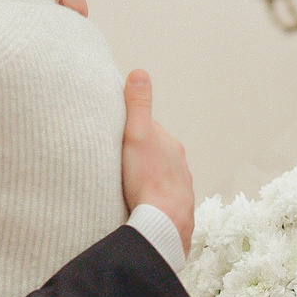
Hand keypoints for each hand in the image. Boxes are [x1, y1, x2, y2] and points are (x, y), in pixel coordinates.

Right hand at [120, 70, 193, 253]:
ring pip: (160, 179)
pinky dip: (152, 201)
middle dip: (140, 158)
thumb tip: (139, 73)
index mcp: (171, 146)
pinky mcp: (176, 212)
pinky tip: (141, 206)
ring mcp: (180, 190)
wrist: (163, 224)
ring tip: (128, 187)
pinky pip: (162, 202)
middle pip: (156, 156)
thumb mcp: (137, 135)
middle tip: (118, 165)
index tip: (115, 137)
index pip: (149, 131)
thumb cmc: (147, 178)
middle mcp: (180, 166)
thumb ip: (138, 106)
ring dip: (147, 181)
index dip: (131, 131)